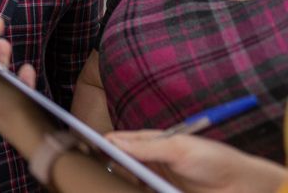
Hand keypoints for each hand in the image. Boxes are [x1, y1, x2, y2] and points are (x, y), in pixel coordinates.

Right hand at [107, 131, 287, 192]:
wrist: (242, 188)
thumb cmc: (214, 160)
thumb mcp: (178, 148)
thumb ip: (146, 146)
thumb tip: (114, 141)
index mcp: (154, 142)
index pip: (122, 140)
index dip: (104, 141)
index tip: (86, 144)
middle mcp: (152, 161)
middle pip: (120, 162)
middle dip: (106, 163)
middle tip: (92, 166)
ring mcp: (157, 180)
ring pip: (128, 180)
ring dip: (118, 180)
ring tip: (104, 182)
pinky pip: (139, 192)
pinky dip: (130, 191)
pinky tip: (121, 190)